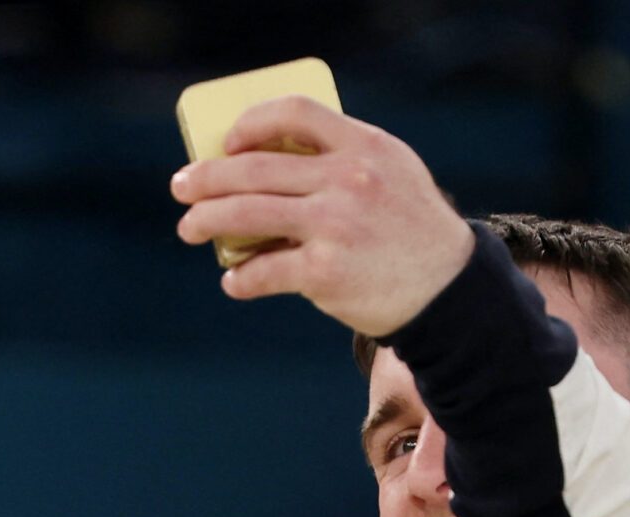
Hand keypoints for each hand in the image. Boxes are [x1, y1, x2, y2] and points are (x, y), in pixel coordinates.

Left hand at [171, 96, 475, 337]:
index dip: (252, 122)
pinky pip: (264, 271)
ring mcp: (335, 227)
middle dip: (206, 178)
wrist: (447, 290)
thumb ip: (343, 158)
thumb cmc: (410, 230)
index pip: (296, 113)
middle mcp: (347, 181)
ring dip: (206, 221)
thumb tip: (265, 161)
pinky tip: (233, 281)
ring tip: (190, 229)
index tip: (228, 142)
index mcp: (363, 147)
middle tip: (181, 188)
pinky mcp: (325, 273)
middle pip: (254, 167)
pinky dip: (240, 278)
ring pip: (247, 216)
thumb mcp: (392, 172)